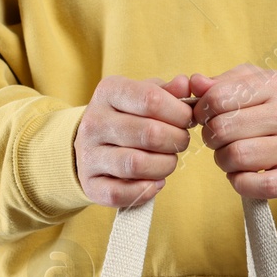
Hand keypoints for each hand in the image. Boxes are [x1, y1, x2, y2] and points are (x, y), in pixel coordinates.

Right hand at [74, 75, 195, 206]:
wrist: (90, 144)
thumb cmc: (127, 117)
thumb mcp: (143, 95)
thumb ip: (167, 91)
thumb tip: (185, 84)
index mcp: (108, 92)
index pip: (151, 99)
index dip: (179, 113)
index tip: (187, 120)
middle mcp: (94, 122)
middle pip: (149, 134)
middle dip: (176, 140)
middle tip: (180, 142)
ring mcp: (89, 154)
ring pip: (136, 164)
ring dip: (165, 166)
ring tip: (168, 161)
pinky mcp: (90, 184)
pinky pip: (120, 193)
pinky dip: (145, 191)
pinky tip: (155, 182)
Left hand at [189, 65, 276, 199]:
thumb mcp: (255, 86)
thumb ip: (222, 82)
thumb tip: (195, 83)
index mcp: (275, 86)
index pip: (219, 97)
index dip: (202, 111)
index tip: (206, 117)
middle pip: (223, 129)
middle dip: (211, 137)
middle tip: (218, 140)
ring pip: (236, 156)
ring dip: (223, 161)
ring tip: (230, 156)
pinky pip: (252, 184)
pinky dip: (238, 182)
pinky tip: (242, 174)